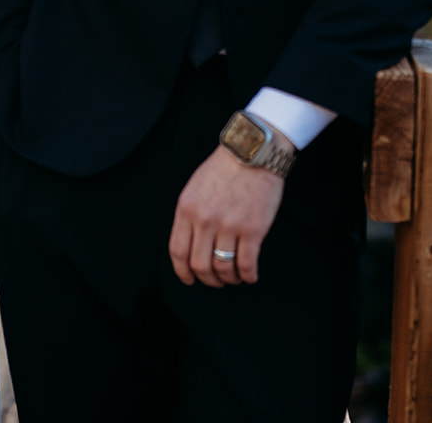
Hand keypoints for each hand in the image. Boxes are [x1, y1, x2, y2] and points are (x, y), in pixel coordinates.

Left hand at [168, 144, 286, 287]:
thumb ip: (189, 214)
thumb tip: (188, 245)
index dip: (183, 272)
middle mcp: (205, 219)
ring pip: (223, 269)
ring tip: (234, 276)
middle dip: (208, 279)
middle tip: (216, 280)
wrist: (253, 152)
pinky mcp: (253, 229)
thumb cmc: (224, 168)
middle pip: (200, 266)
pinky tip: (250, 275)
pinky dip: (248, 276)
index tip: (190, 279)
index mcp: (187, 208)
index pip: (178, 252)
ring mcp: (229, 225)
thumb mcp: (195, 186)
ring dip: (229, 279)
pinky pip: (247, 265)